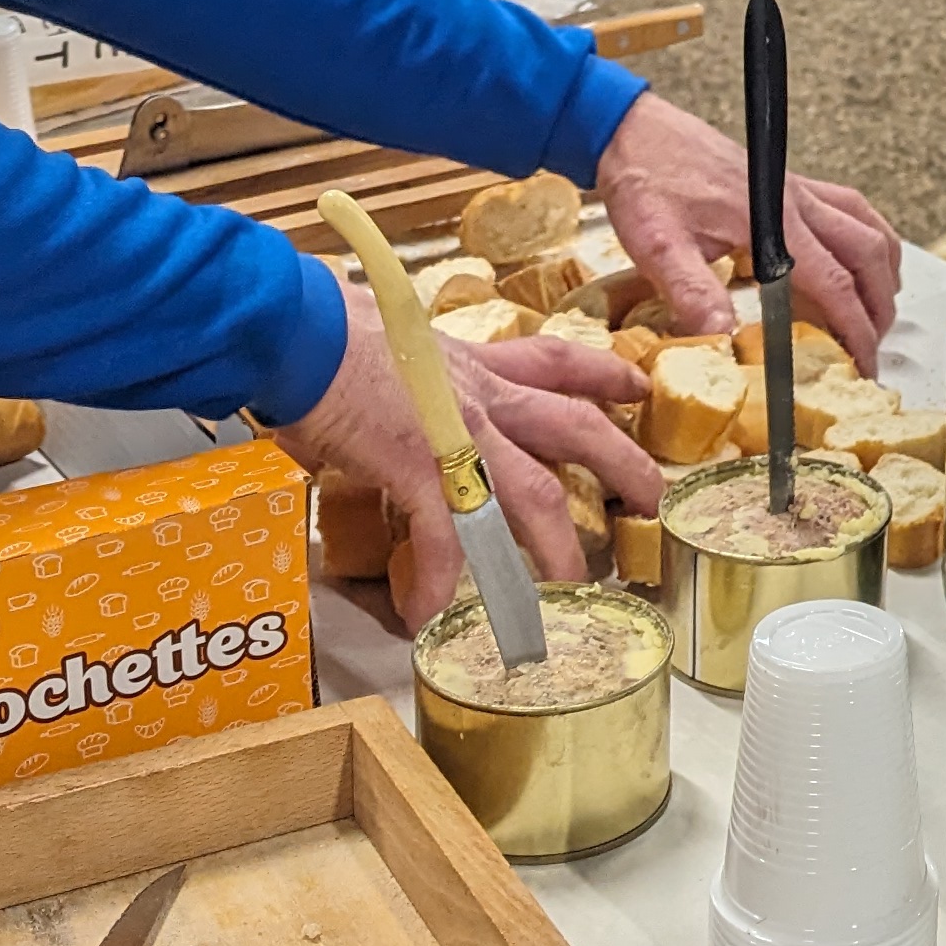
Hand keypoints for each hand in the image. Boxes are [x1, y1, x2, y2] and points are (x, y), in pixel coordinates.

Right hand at [279, 294, 656, 630]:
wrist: (291, 328)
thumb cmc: (322, 328)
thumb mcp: (385, 340)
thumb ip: (404, 373)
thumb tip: (381, 386)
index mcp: (471, 363)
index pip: (554, 361)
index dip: (601, 373)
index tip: (635, 386)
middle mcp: (479, 395)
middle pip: (576, 427)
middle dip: (623, 463)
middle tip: (655, 499)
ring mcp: (458, 432)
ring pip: (537, 497)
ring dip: (558, 551)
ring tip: (572, 593)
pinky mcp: (420, 467)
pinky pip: (445, 539)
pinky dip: (440, 582)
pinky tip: (429, 617)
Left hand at [598, 91, 900, 365]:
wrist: (633, 130)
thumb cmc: (645, 181)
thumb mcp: (656, 244)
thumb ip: (691, 291)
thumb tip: (723, 337)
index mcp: (770, 220)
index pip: (834, 282)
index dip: (856, 328)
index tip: (865, 363)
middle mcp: (794, 201)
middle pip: (867, 253)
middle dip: (879, 306)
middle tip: (872, 348)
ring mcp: (795, 188)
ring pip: (868, 226)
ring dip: (882, 271)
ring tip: (875, 310)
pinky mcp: (787, 182)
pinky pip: (849, 208)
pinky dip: (867, 238)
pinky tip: (855, 258)